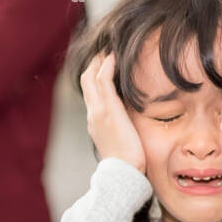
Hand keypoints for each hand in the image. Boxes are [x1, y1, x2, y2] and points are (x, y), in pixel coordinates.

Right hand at [80, 52, 145, 172]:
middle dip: (95, 62)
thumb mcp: (124, 139)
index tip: (106, 63)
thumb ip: (124, 125)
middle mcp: (92, 113)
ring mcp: (97, 110)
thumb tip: (135, 118)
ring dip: (100, 60)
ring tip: (111, 49)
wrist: (124, 172)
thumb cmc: (129, 161)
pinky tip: (115, 57)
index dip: (96, 74)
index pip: (90, 91)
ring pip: (91, 76)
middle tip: (107, 50)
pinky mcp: (107, 109)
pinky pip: (102, 80)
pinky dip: (106, 66)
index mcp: (95, 120)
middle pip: (86, 79)